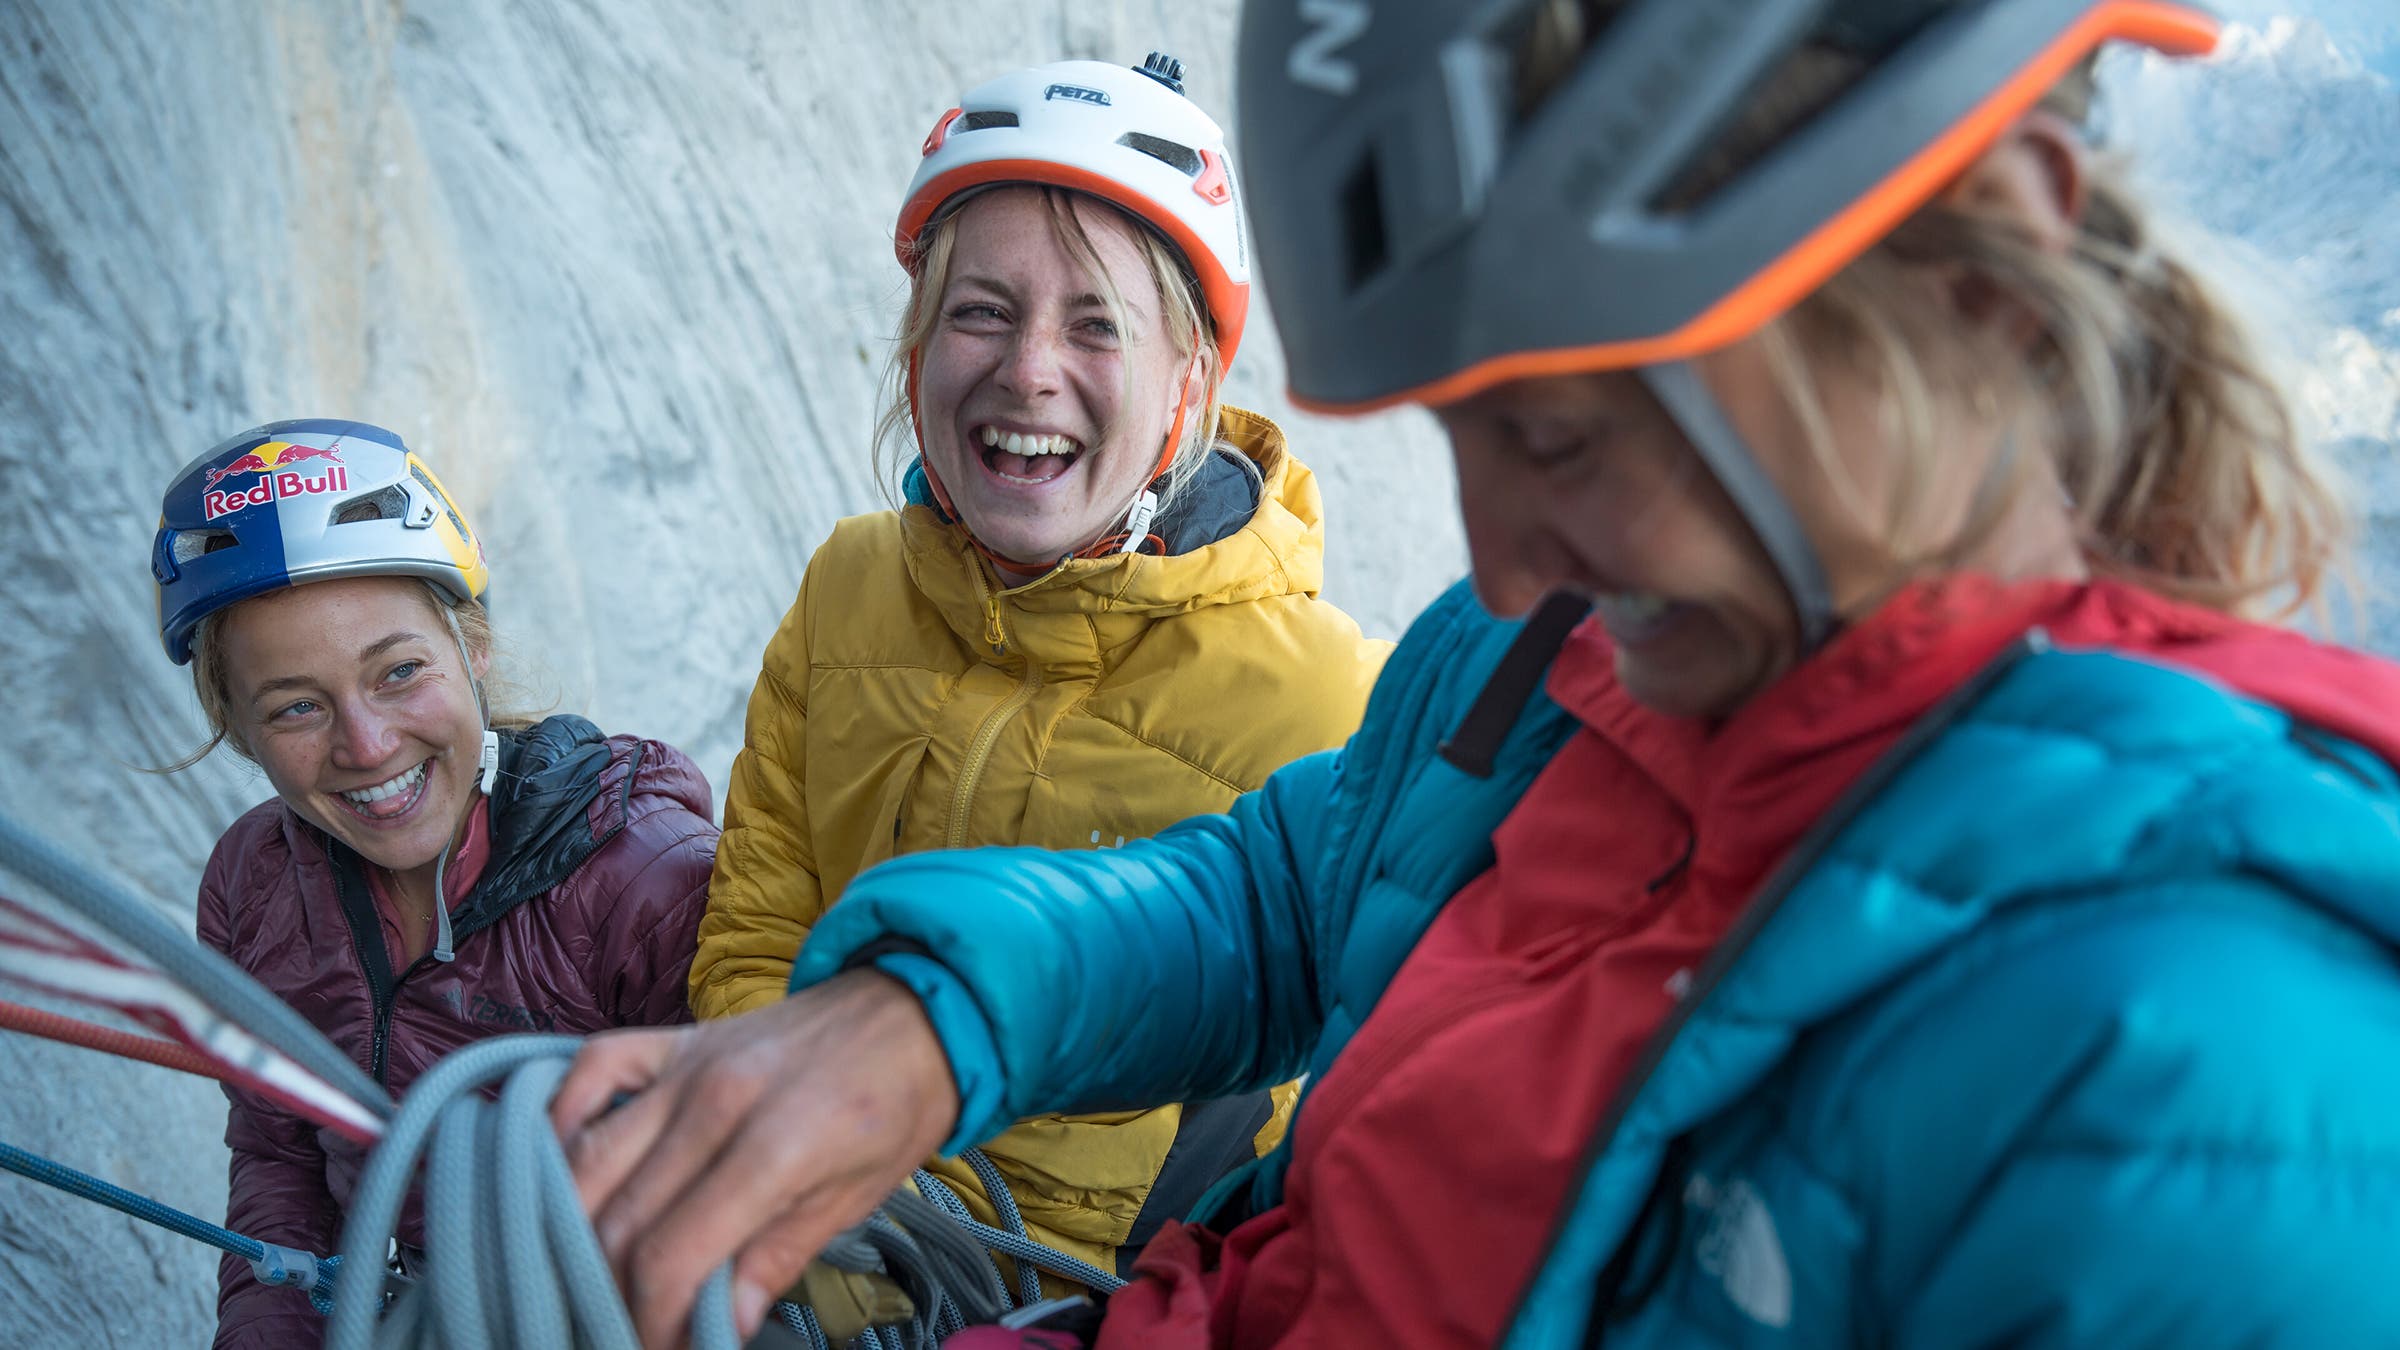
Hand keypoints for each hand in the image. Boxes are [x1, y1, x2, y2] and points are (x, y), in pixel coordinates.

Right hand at [551, 969, 960, 1347]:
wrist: (914, 1013)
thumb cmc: (894, 1107)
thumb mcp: (856, 1198)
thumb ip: (777, 1259)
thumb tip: (720, 1330)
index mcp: (773, 1147)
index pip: (674, 1256)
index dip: (651, 1320)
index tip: (655, 1349)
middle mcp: (715, 1102)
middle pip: (619, 1218)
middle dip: (606, 1288)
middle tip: (615, 1322)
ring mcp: (687, 1065)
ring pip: (587, 1156)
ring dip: (568, 1225)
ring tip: (580, 1272)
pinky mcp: (674, 1040)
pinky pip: (591, 1067)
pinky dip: (560, 1118)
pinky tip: (558, 1168)